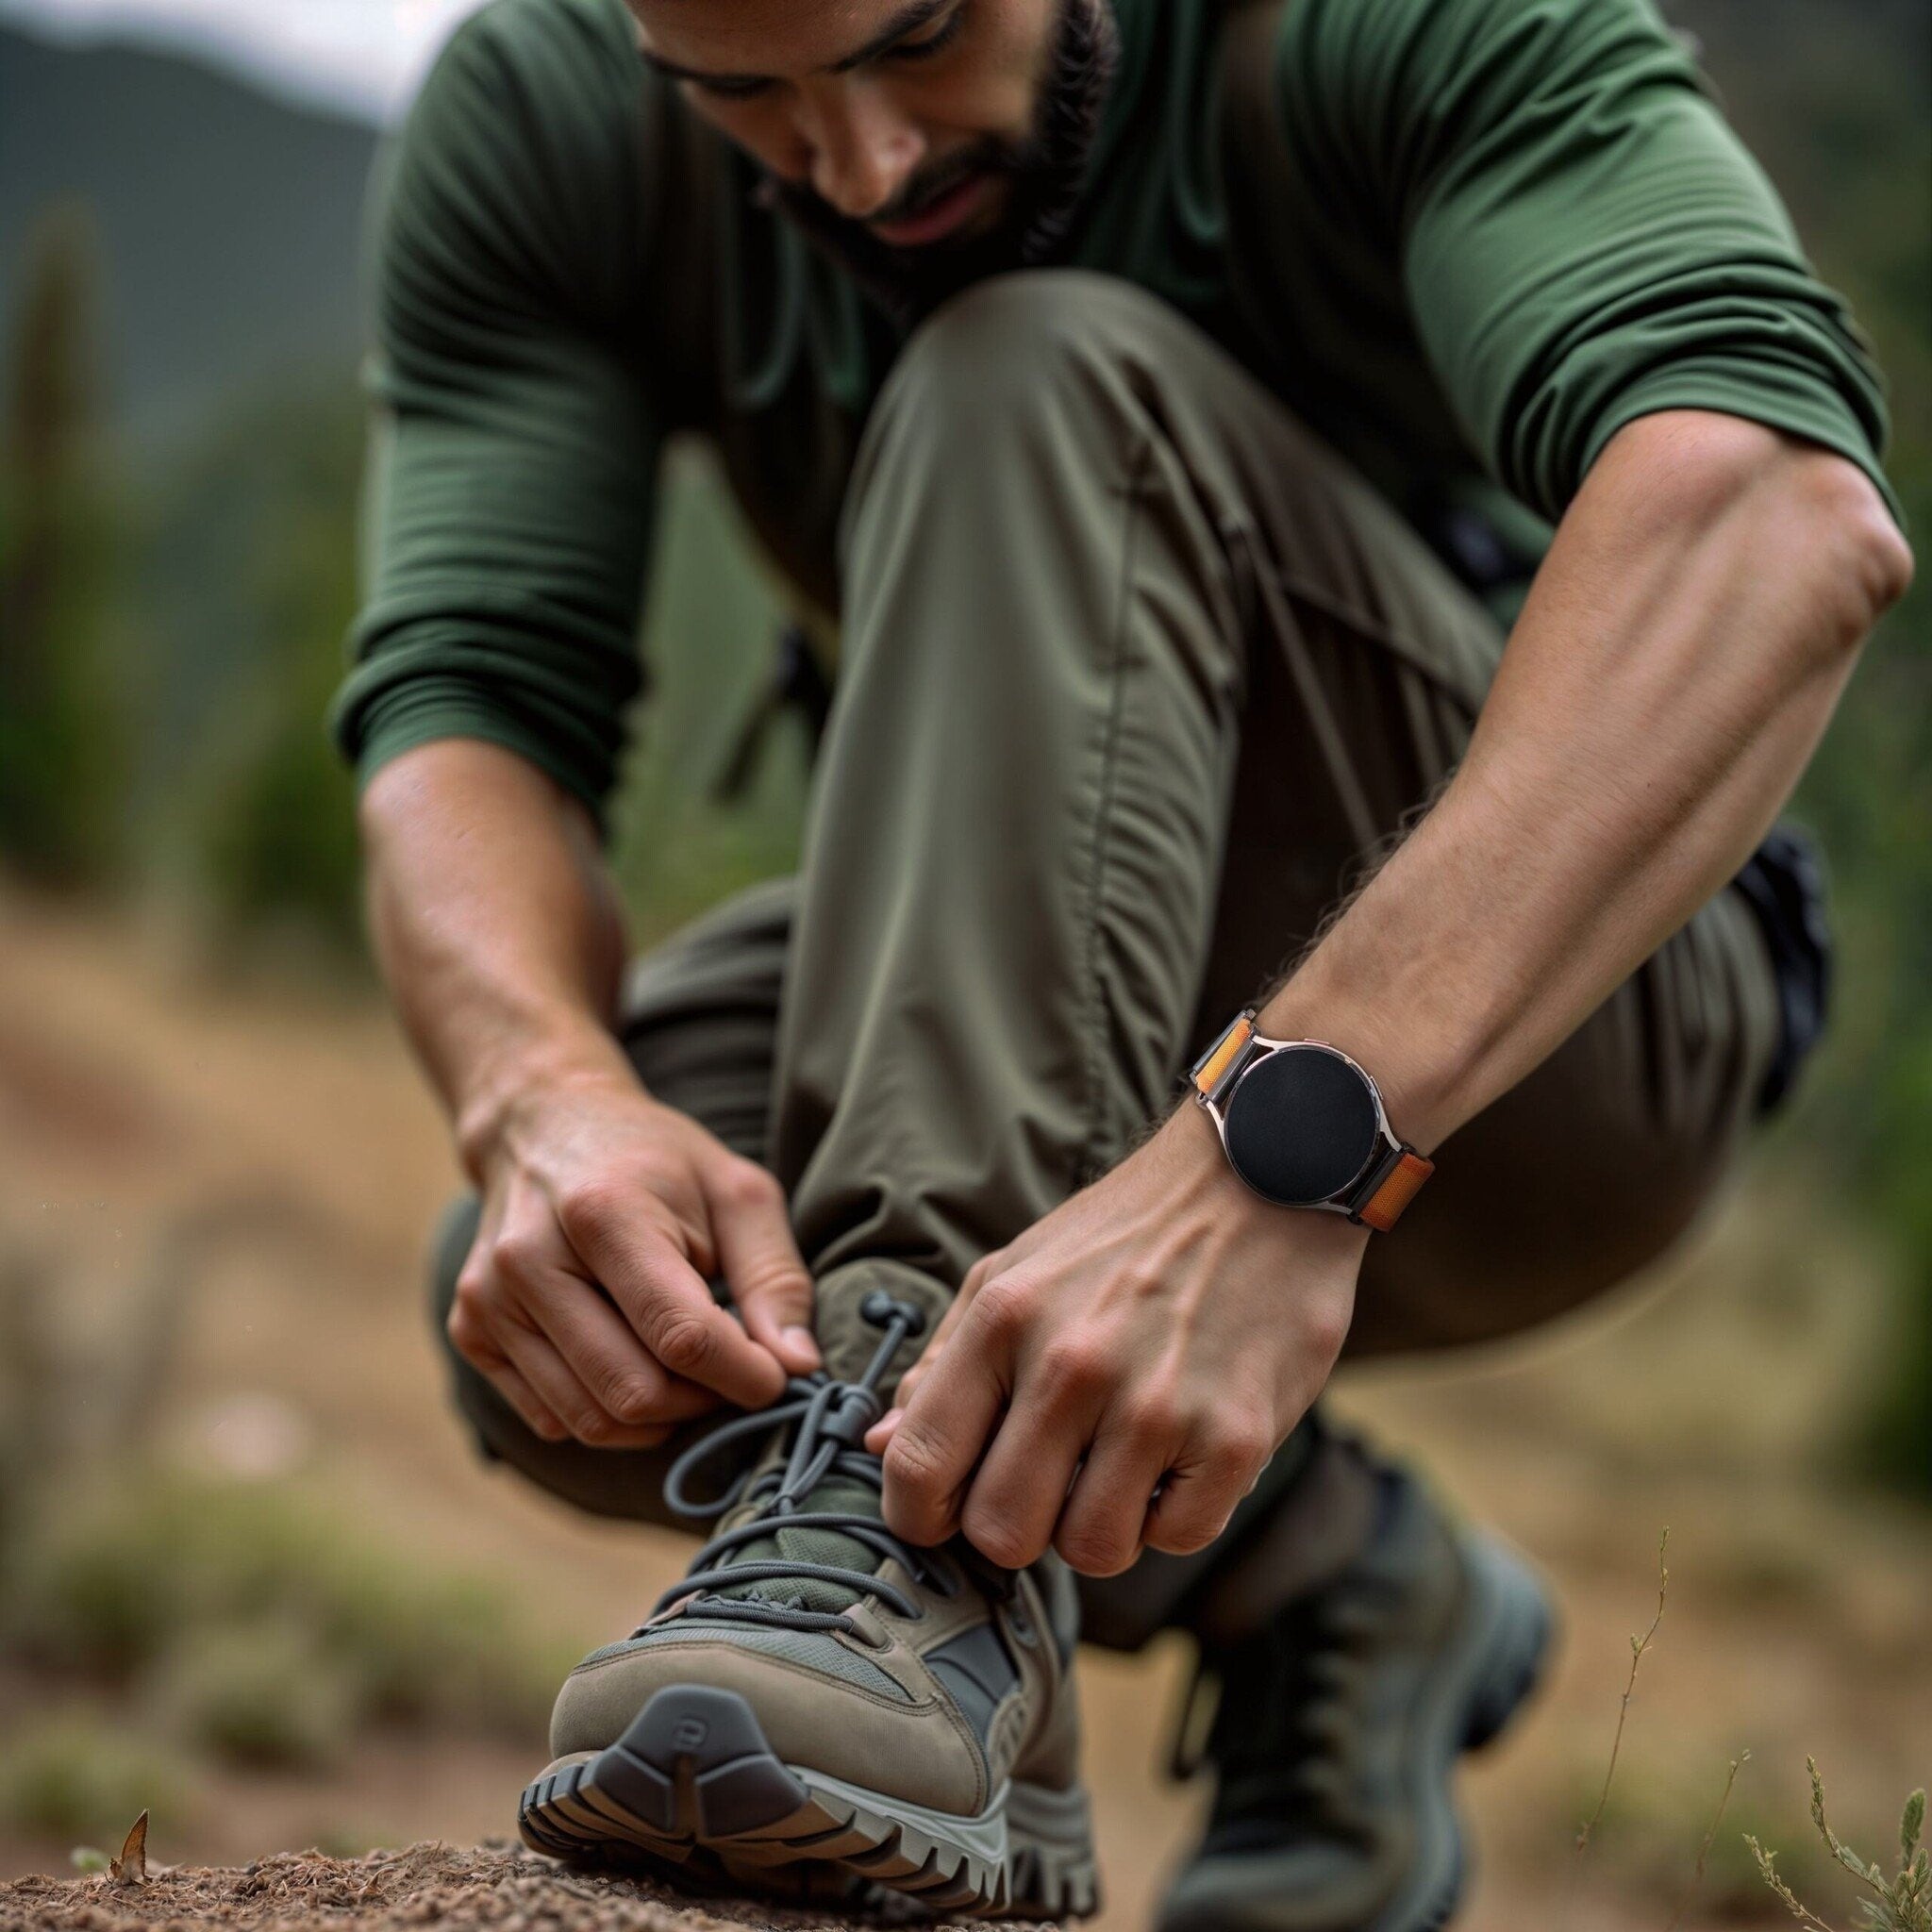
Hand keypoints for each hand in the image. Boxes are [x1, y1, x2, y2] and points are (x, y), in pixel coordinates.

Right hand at [450, 1070, 819, 1446]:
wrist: (542, 1127)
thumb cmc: (652, 1161)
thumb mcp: (736, 1191)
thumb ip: (775, 1277)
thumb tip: (798, 1366)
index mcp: (603, 1213)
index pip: (679, 1335)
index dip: (741, 1373)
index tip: (777, 1376)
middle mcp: (530, 1261)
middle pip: (634, 1392)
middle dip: (702, 1400)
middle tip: (734, 1369)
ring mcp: (489, 1301)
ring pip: (591, 1421)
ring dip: (659, 1416)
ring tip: (689, 1369)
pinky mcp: (471, 1330)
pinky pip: (551, 1419)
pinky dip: (606, 1413)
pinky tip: (633, 1364)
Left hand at [866, 1105, 1362, 1574]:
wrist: (1265, 1179)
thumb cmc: (1128, 1234)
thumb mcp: (1015, 1272)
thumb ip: (945, 1362)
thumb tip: (879, 1445)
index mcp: (1004, 1319)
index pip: (921, 1468)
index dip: (920, 1515)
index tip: (945, 1514)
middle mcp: (1072, 1364)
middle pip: (1002, 1532)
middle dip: (1019, 1526)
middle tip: (1051, 1484)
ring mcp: (1156, 1405)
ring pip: (1091, 1550)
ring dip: (1101, 1526)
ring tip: (1120, 1467)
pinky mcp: (1235, 1436)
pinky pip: (1178, 1537)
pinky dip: (1175, 1514)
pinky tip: (1181, 1457)